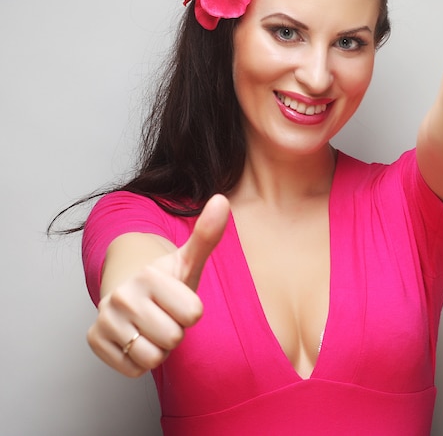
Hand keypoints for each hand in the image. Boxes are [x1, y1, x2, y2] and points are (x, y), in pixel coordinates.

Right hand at [87, 194, 229, 376]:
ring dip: (159, 348)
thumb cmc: (168, 281)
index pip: (193, 315)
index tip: (179, 301)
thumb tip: (221, 199)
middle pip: (173, 337)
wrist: (131, 293)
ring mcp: (105, 319)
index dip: (192, 312)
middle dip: (175, 331)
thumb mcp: (189, 261)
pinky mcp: (94, 340)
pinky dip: (140, 360)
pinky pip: (134, 369)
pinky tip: (136, 338)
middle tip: (165, 315)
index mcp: (149, 274)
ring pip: (153, 357)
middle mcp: (123, 295)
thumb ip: (207, 235)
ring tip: (152, 327)